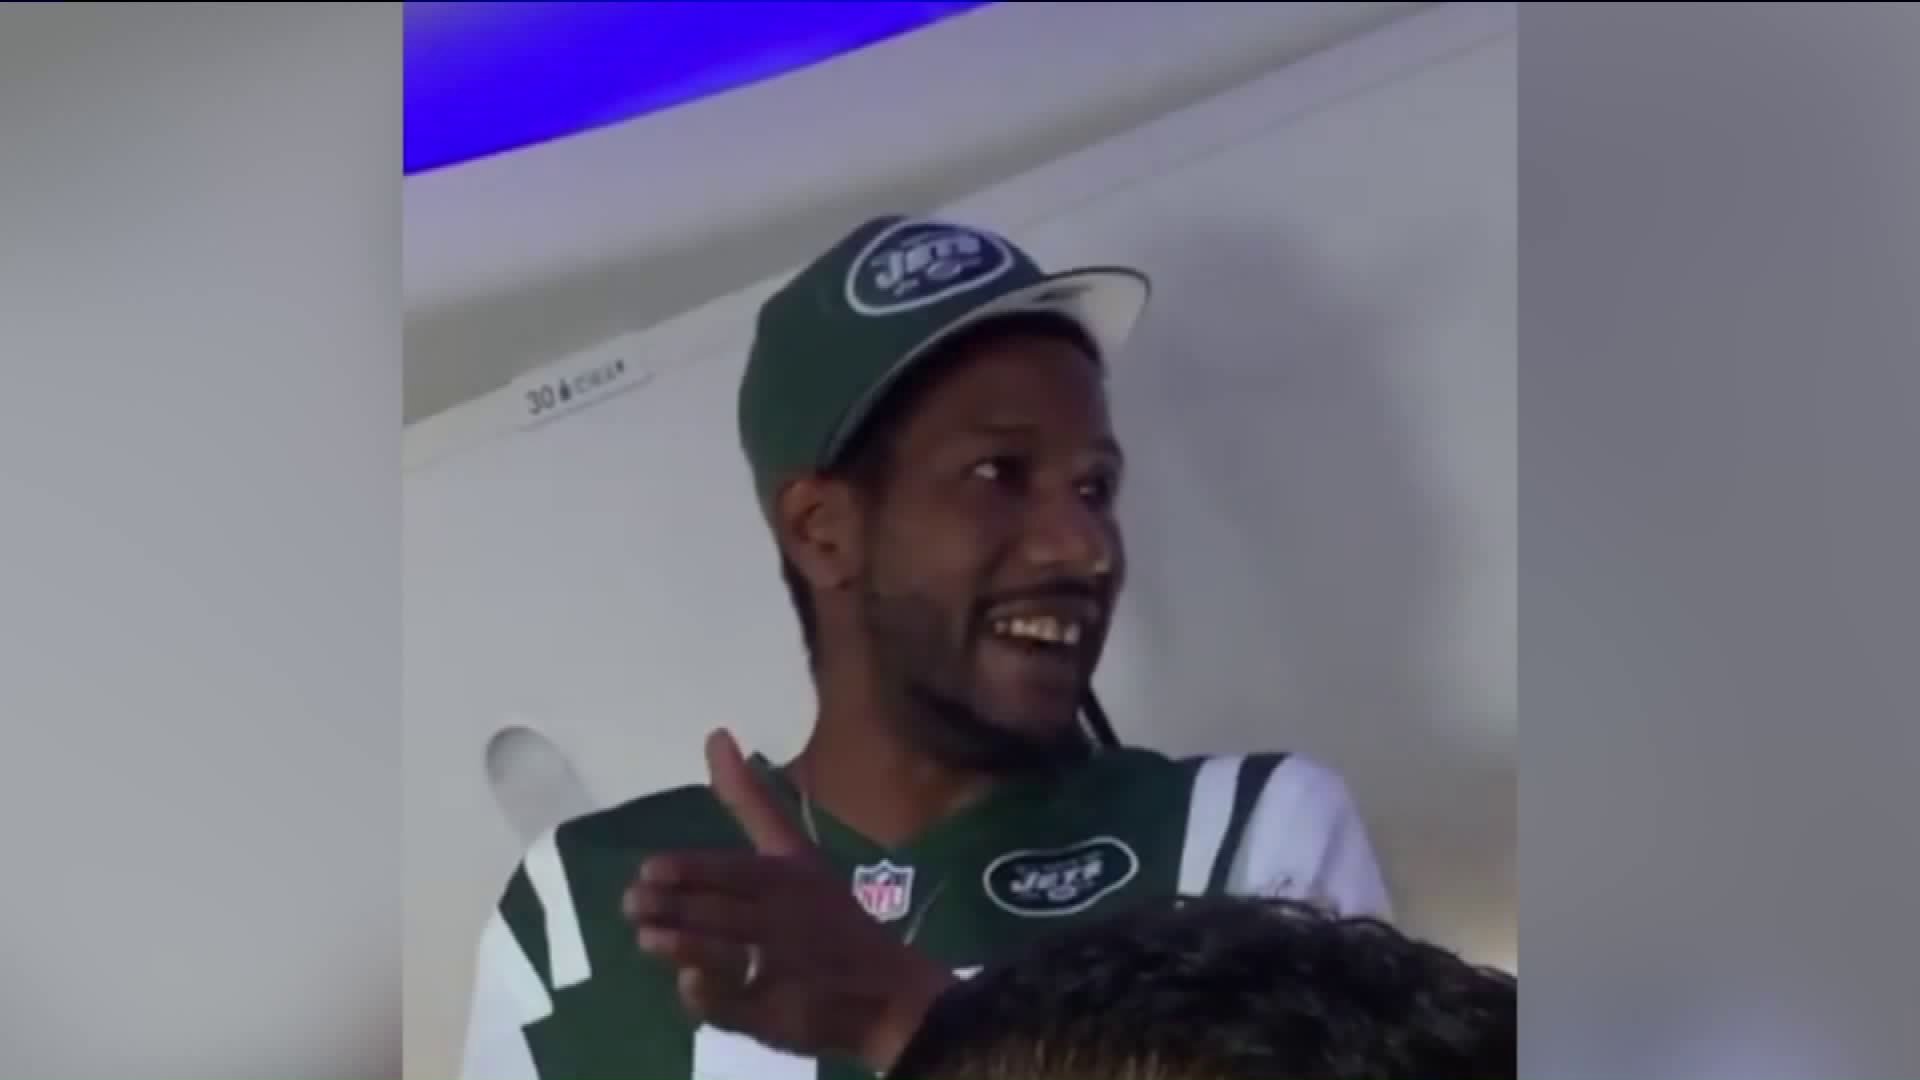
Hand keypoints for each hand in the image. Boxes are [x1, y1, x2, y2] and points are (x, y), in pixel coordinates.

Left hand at [621, 730, 956, 1073]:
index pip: (736, 871)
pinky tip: (688, 986)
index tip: (650, 870)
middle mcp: (785, 921)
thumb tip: (715, 735)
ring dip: (684, 948)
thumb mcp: (796, 855)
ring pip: (726, 956)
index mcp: (789, 879)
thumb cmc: (830, 916)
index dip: (692, 871)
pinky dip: (711, 997)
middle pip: (723, 912)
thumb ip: (751, 802)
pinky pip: (736, 1006)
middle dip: (675, 909)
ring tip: (647, 940)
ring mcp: (782, 970)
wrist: (886, 992)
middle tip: (633, 904)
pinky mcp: (777, 1015)